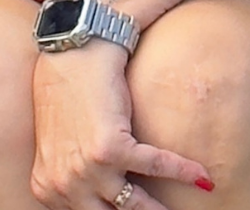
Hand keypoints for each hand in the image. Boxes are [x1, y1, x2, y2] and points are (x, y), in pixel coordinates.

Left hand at [30, 43, 211, 209]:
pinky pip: (156, 167)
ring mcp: (86, 169)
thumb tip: (100, 195)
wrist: (69, 54)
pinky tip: (203, 177)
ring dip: (159, 208)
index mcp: (46, 186)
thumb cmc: (64, 95)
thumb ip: (71, 175)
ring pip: (134, 204)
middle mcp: (63, 183)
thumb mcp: (57, 147)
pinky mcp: (110, 148)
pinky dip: (184, 171)